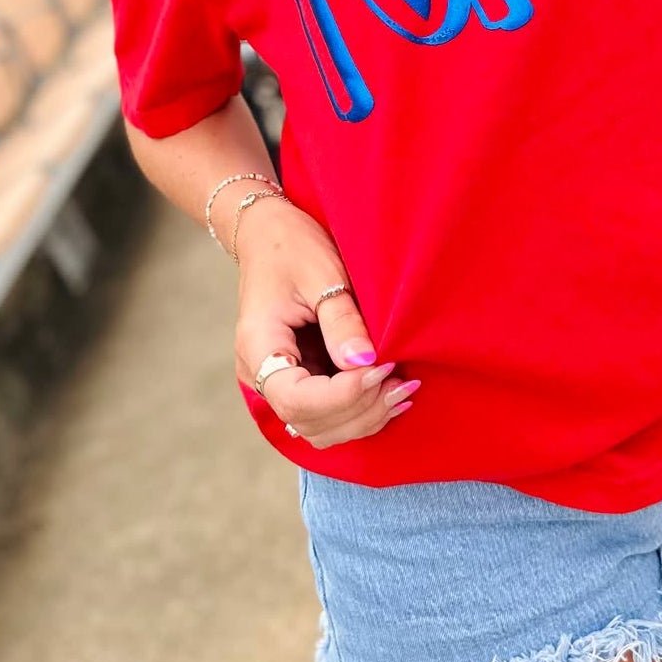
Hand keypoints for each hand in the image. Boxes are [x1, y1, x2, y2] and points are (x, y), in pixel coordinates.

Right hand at [232, 200, 417, 448]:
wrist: (269, 234)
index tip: (383, 368)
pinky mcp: (297, 379)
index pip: (296, 399)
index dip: (343, 396)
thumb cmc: (292, 246)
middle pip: (308, 422)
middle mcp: (259, 373)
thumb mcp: (321, 273)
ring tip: (403, 391)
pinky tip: (391, 393)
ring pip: (318, 427)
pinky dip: (358, 410)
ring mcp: (276, 380)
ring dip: (362, 417)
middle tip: (403, 382)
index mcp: (258, 345)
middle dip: (359, 410)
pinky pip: (325, 413)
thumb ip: (341, 321)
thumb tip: (365, 363)